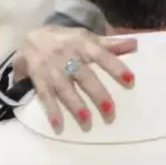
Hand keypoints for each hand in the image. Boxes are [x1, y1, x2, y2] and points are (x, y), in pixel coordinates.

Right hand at [12, 26, 137, 130]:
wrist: (31, 38)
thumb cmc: (67, 40)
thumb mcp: (87, 37)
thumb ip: (110, 44)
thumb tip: (134, 44)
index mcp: (83, 44)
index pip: (101, 55)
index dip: (115, 67)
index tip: (130, 80)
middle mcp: (67, 57)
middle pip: (84, 77)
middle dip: (97, 95)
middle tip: (110, 112)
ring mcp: (52, 70)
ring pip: (65, 89)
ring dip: (75, 107)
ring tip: (87, 123)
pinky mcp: (39, 80)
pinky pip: (45, 97)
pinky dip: (51, 112)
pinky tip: (58, 127)